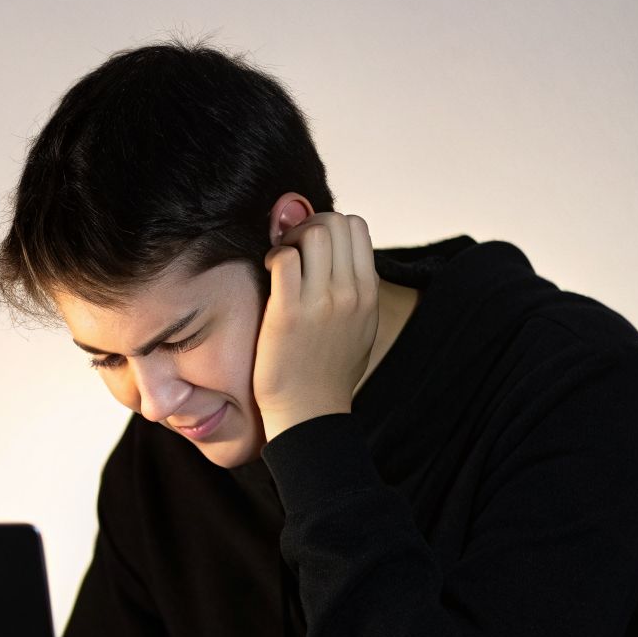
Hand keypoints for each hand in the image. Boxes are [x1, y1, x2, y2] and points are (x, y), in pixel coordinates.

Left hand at [253, 212, 379, 439]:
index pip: (357, 227)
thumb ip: (356, 289)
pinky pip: (285, 259)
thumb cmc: (328, 372)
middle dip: (306, 226)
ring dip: (290, 239)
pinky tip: (269, 273)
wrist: (310, 413)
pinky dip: (274, 256)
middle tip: (291, 250)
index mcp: (368, 293)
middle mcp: (350, 293)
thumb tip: (341, 255)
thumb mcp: (360, 328)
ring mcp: (321, 303)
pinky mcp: (289, 314)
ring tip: (280, 262)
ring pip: (313, 233)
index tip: (311, 249)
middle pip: (334, 222)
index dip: (329, 226)